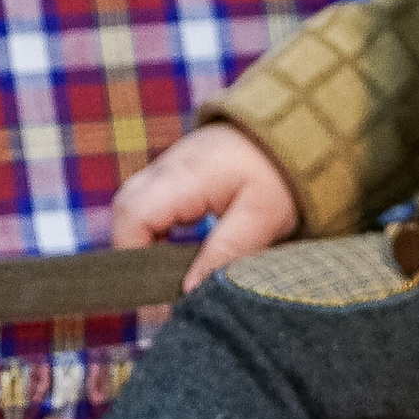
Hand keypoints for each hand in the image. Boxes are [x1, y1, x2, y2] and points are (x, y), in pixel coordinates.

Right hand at [109, 123, 298, 288]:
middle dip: (133, 251)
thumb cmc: (280, 173)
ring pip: (132, 206)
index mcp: (186, 176)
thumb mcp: (261, 217)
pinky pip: (147, 201)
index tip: (155, 289)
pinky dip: (153, 228)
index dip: (134, 256)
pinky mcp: (174, 171)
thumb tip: (188, 290)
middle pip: (124, 210)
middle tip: (159, 286)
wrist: (293, 127)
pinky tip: (174, 249)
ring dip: (142, 241)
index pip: (135, 216)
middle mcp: (168, 167)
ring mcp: (168, 166)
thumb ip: (224, 252)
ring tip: (167, 272)